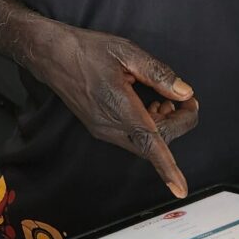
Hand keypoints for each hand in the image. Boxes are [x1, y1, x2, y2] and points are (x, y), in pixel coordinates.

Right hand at [29, 24, 197, 195]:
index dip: (167, 167)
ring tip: (165, 100)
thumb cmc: (87, 49)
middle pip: (153, 144)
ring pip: (142, 142)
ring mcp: (102, 129)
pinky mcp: (98, 128)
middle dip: (177, 126)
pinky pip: (130, 137)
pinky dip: (147, 127)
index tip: (180, 189)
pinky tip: (148, 106)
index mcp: (118, 105)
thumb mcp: (127, 51)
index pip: (149, 143)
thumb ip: (158, 74)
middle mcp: (109, 124)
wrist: (52, 55)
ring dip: (162, 127)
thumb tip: (184, 92)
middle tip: (186, 101)